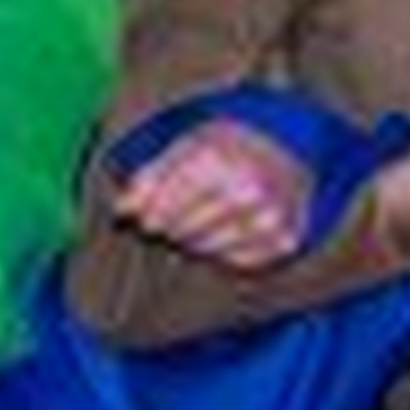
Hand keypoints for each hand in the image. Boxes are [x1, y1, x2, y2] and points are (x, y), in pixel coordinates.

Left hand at [107, 116, 317, 272]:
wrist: (285, 149)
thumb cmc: (224, 147)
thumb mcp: (182, 147)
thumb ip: (148, 178)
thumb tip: (122, 211)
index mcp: (217, 160)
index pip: (163, 207)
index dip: (151, 215)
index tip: (146, 217)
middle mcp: (248, 189)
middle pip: (183, 230)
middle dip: (170, 228)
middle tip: (171, 222)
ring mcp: (271, 216)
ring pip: (207, 249)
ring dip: (194, 241)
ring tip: (197, 224)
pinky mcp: (286, 239)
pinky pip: (239, 261)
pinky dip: (225, 251)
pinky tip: (225, 231)